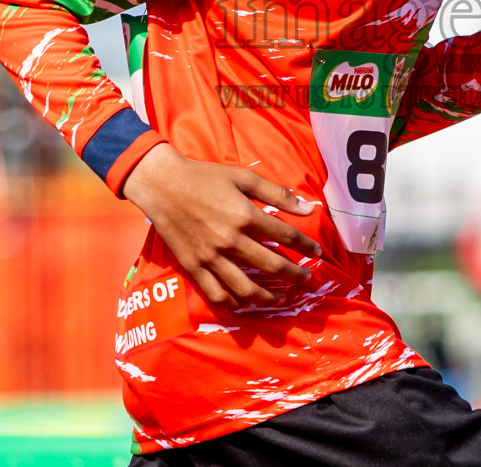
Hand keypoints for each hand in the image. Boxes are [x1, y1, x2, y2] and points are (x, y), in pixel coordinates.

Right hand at [122, 143, 322, 309]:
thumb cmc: (205, 177)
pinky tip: (245, 302)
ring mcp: (211, 257)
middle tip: (306, 279)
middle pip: (271, 265)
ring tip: (280, 298)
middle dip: (294, 275)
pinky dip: (234, 303)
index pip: (285, 236)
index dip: (305, 246)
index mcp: (245, 215)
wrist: (163, 185)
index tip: (316, 253)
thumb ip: (277, 193)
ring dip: (267, 297)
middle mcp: (230, 240)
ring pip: (245, 288)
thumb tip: (307, 208)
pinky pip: (216, 294)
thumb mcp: (243, 177)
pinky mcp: (194, 267)